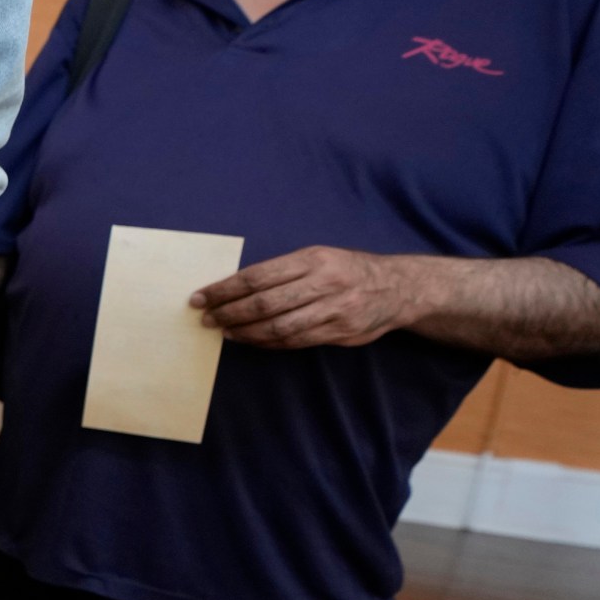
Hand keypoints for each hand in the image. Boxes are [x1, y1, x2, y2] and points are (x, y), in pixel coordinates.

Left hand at [193, 246, 417, 349]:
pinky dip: (268, 342)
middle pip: (265, 303)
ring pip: (279, 327)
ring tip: (224, 332)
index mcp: (313, 259)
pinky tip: (251, 340)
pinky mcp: (340, 332)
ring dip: (245, 332)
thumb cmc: (348, 270)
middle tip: (206, 319)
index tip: (201, 298)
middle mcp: (324, 283)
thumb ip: (284, 272)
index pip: (258, 276)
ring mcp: (334, 310)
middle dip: (229, 313)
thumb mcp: (319, 257)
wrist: (399, 288)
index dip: (225, 289)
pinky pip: (296, 341)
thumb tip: (235, 288)